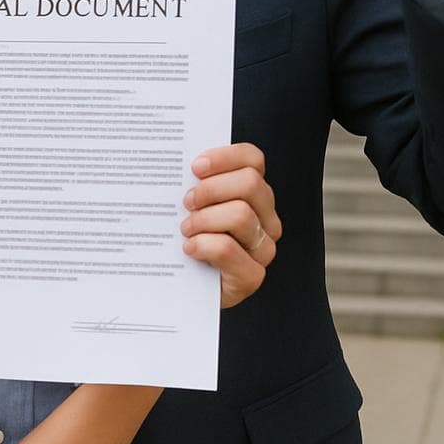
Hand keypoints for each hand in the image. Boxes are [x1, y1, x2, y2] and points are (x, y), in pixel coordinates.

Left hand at [181, 143, 280, 308]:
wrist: (185, 286)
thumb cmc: (187, 236)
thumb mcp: (192, 204)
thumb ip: (194, 182)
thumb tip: (177, 159)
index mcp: (254, 193)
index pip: (253, 159)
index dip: (225, 157)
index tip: (195, 167)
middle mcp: (266, 218)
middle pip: (250, 183)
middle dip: (211, 189)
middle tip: (187, 202)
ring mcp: (263, 248)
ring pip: (240, 215)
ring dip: (203, 220)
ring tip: (185, 229)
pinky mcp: (252, 275)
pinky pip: (227, 248)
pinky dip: (202, 245)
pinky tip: (189, 249)